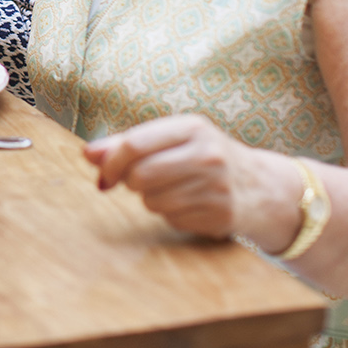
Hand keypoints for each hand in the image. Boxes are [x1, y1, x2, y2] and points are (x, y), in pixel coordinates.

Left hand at [83, 115, 284, 243]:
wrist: (259, 186)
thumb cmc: (202, 156)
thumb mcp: (171, 139)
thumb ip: (126, 144)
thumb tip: (87, 154)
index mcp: (192, 127)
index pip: (135, 145)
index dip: (111, 163)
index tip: (104, 173)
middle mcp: (207, 155)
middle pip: (140, 176)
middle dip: (132, 182)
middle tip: (142, 180)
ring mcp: (216, 187)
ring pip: (152, 201)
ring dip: (152, 199)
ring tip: (173, 188)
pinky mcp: (220, 216)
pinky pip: (171, 219)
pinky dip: (171, 214)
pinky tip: (189, 203)